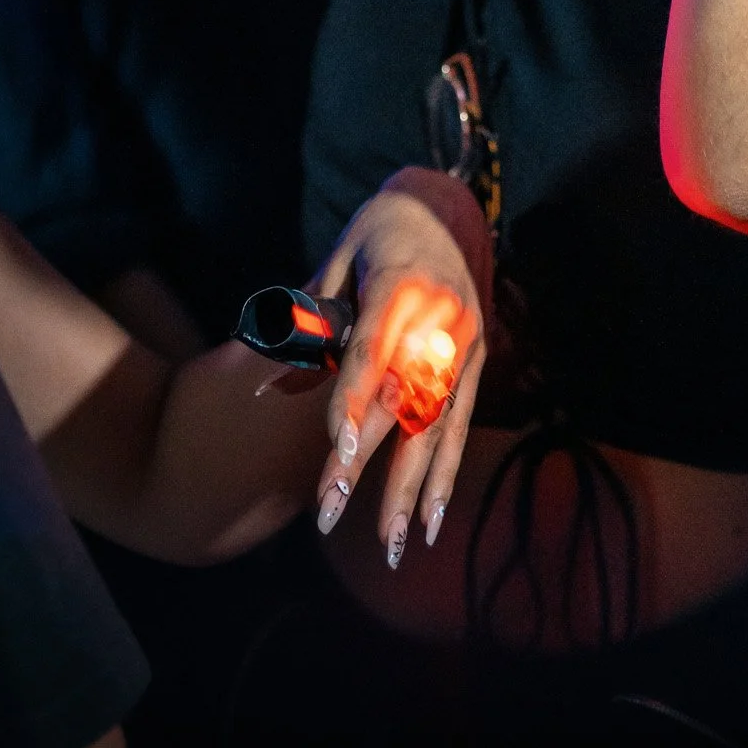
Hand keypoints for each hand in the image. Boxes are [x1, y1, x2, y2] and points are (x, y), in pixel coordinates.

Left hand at [310, 171, 488, 561]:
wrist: (444, 204)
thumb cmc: (378, 232)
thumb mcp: (339, 259)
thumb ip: (312, 321)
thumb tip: (271, 388)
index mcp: (401, 283)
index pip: (373, 351)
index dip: (354, 402)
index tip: (338, 451)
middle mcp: (440, 318)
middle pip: (402, 399)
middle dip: (370, 462)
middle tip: (331, 514)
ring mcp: (464, 342)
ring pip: (438, 423)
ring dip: (414, 487)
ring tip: (395, 542)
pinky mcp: (476, 359)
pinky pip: (460, 423)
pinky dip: (446, 472)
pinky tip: (432, 518)